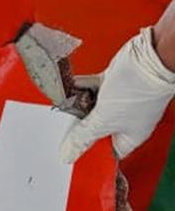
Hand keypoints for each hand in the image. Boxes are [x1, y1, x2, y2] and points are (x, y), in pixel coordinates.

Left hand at [59, 26, 174, 163]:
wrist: (150, 56)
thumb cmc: (139, 90)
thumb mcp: (104, 120)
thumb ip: (84, 137)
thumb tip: (69, 154)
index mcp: (129, 137)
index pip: (105, 152)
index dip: (88, 153)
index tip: (68, 152)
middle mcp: (125, 120)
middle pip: (93, 129)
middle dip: (77, 126)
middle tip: (61, 127)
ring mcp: (118, 100)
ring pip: (90, 107)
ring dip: (76, 105)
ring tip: (62, 106)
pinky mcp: (112, 83)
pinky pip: (90, 88)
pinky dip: (79, 87)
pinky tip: (67, 88)